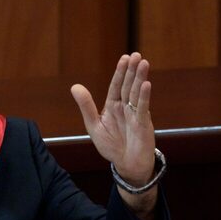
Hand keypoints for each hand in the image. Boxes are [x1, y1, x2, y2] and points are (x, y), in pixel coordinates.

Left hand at [71, 53, 157, 217]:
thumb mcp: (94, 126)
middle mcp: (125, 107)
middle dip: (132, 70)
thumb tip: (74, 86)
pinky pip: (142, 108)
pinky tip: (146, 84)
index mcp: (112, 106)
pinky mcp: (143, 123)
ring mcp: (135, 114)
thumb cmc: (110, 146)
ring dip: (140, 78)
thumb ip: (86, 107)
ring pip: (137, 93)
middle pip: (128, 85)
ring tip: (144, 63)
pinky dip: (144, 96)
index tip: (124, 58)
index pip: (116, 86)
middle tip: (136, 55)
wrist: (126, 164)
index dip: (120, 72)